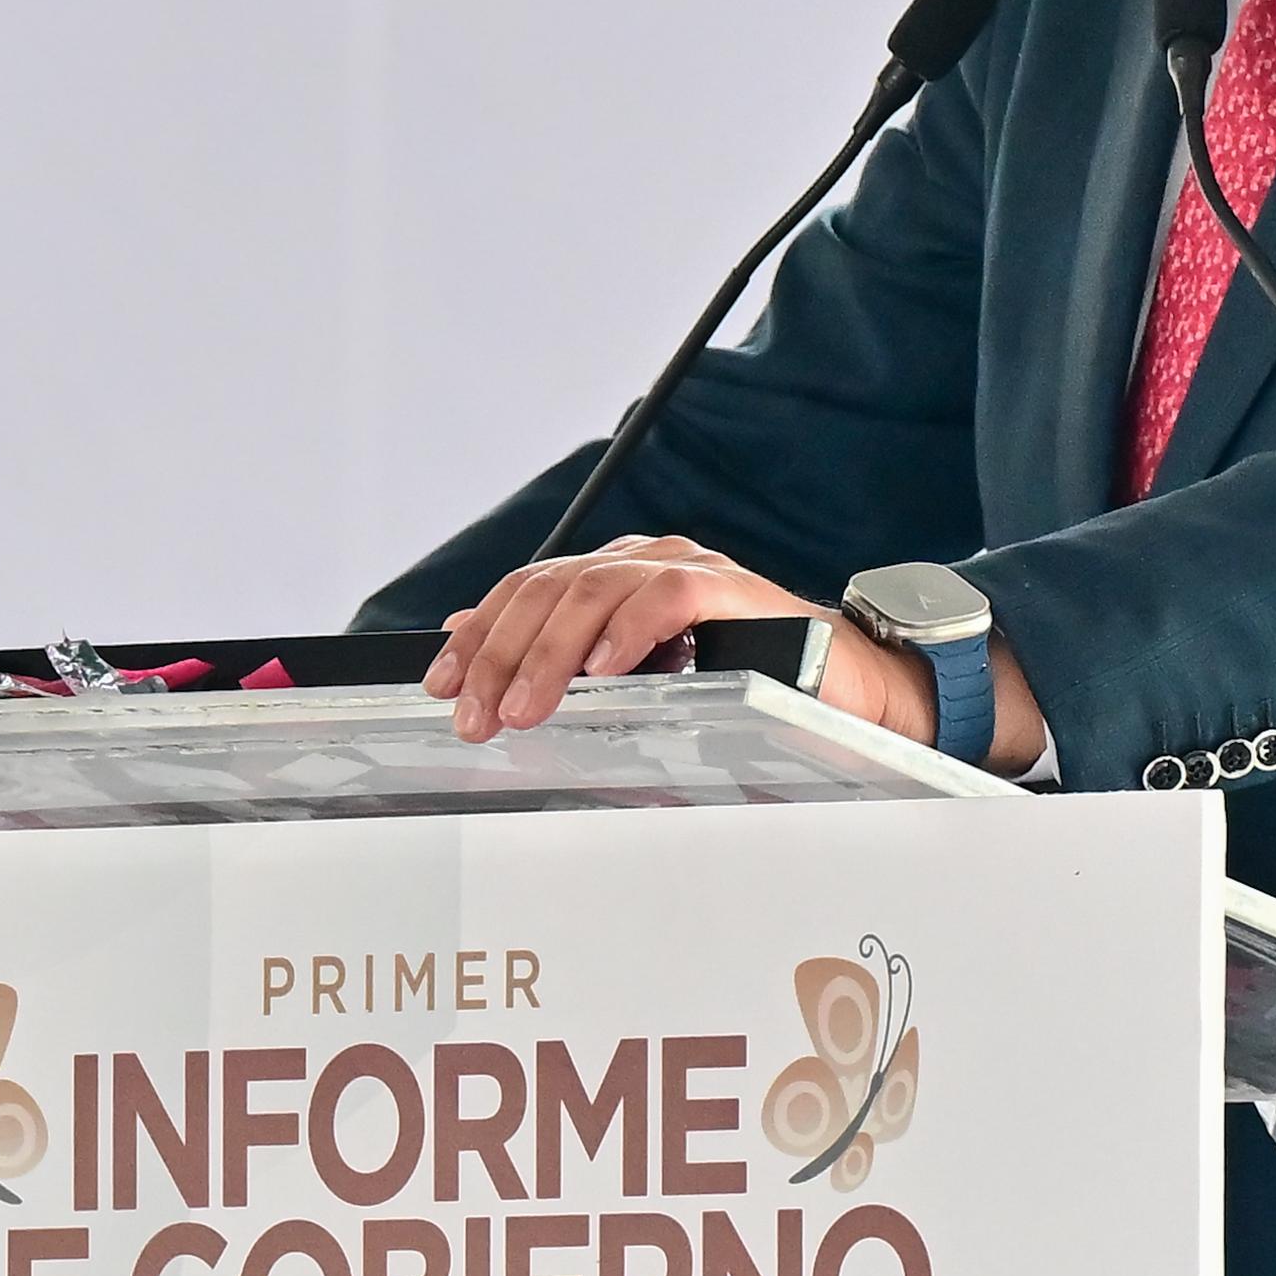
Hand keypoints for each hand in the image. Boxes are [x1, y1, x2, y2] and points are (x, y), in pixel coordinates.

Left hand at [425, 536, 931, 744]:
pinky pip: (665, 596)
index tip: (438, 684)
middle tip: (474, 714)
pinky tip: (601, 671)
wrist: (837, 684)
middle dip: (500, 654)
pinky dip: (626, 631)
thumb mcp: (635, 677)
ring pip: (595, 590)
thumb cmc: (738, 684)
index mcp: (614, 576)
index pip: (527, 590)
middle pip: (549, 589)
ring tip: (523, 707)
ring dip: (549, 654)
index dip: (477, 635)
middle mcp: (644, 561)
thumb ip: (564, 657)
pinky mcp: (730, 587)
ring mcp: (687, 567)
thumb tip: (470, 643)